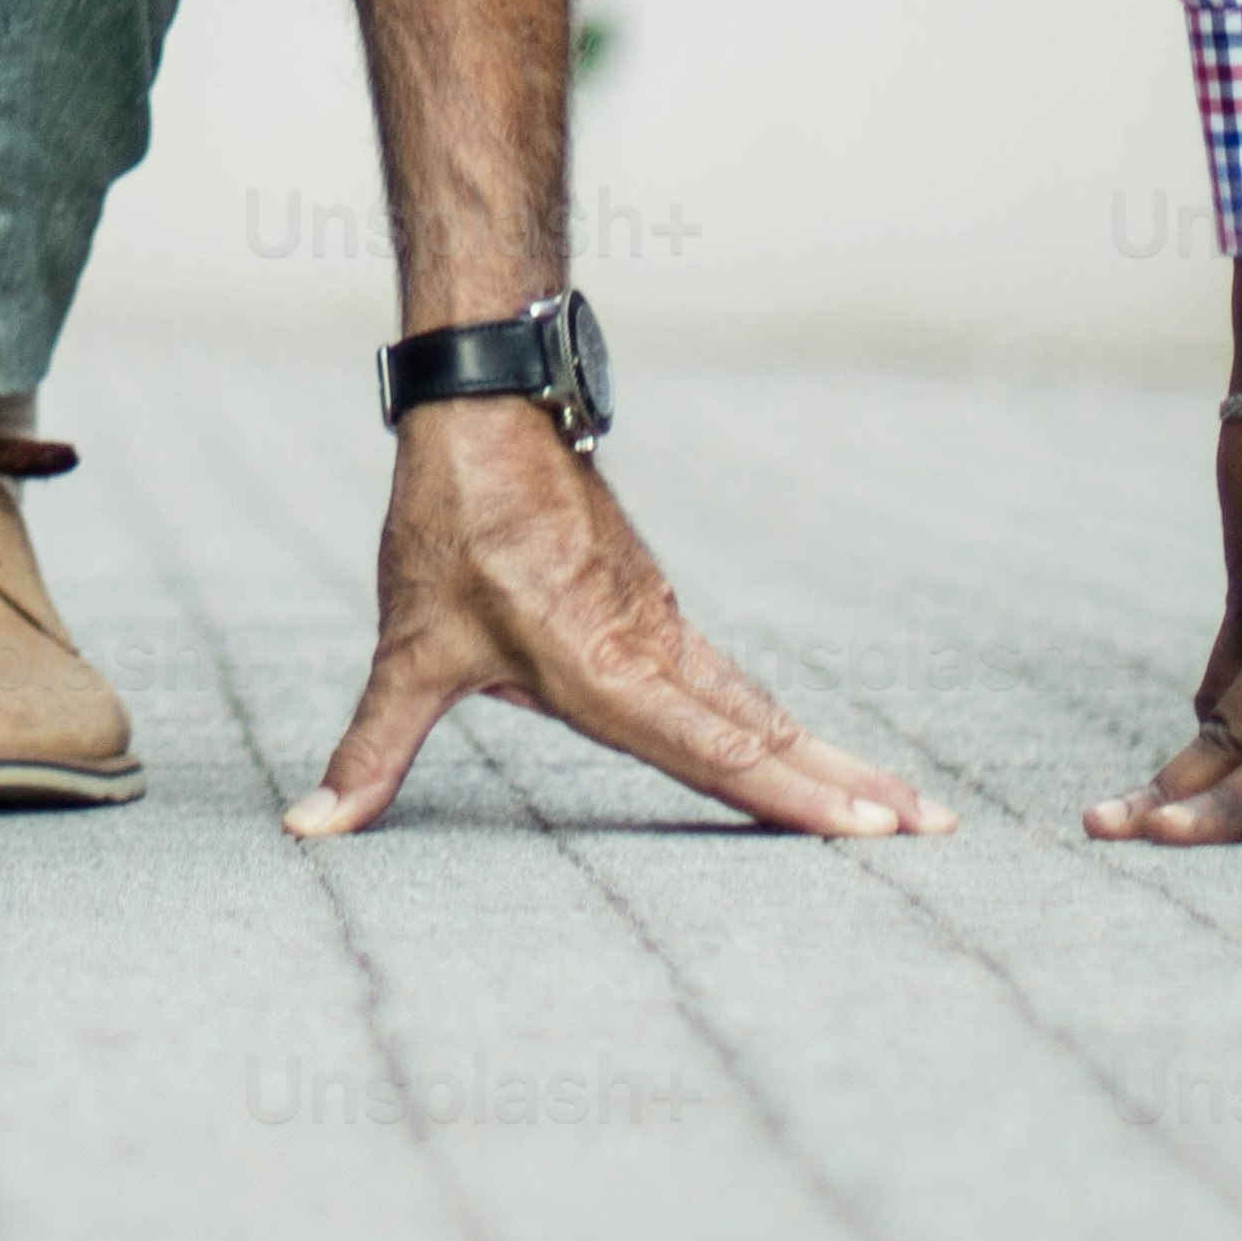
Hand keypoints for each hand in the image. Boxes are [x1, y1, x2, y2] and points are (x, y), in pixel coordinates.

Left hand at [291, 404, 935, 837]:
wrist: (488, 409)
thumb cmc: (447, 527)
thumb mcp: (406, 648)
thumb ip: (370, 750)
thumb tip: (308, 829)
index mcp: (602, 670)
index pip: (711, 748)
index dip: (788, 794)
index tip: (867, 828)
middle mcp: (651, 653)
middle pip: (764, 732)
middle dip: (848, 788)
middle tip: (933, 831)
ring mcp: (664, 628)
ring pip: (760, 706)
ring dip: (832, 756)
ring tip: (906, 806)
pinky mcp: (658, 612)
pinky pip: (736, 681)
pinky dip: (786, 725)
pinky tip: (815, 755)